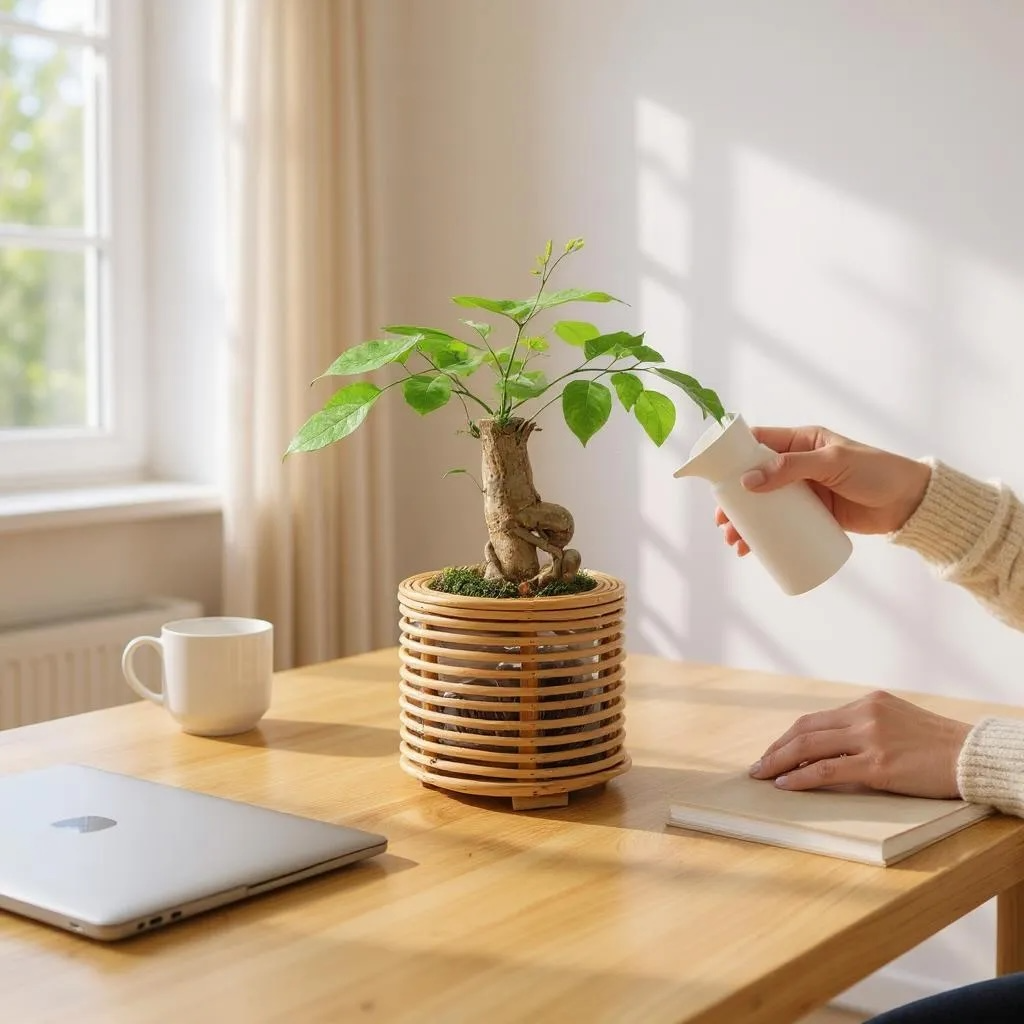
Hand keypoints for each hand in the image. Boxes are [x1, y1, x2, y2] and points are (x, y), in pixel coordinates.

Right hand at [716, 426, 931, 555]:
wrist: (911, 503)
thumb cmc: (877, 473)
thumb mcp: (833, 463)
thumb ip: (793, 468)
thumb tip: (748, 481)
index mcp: (801, 441)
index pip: (758, 442)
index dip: (733, 456)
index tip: (714, 476)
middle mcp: (798, 464)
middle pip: (753, 479)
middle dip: (734, 501)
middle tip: (723, 522)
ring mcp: (804, 491)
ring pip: (764, 505)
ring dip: (745, 523)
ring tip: (735, 542)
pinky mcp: (813, 514)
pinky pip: (781, 524)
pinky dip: (765, 536)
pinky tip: (752, 549)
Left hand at [749, 690, 971, 798]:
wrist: (974, 756)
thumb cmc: (939, 747)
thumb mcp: (898, 723)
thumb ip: (867, 728)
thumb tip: (834, 749)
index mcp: (869, 702)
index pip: (816, 719)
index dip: (790, 736)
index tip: (774, 751)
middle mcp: (865, 714)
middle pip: (805, 729)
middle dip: (777, 748)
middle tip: (759, 765)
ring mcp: (870, 738)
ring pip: (810, 746)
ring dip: (780, 761)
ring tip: (762, 775)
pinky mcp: (878, 765)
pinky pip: (827, 770)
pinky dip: (800, 777)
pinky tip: (785, 784)